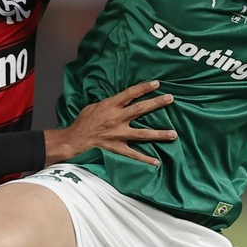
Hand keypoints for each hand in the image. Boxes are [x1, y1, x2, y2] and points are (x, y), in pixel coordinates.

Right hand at [46, 80, 176, 165]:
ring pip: (143, 133)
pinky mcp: (117, 148)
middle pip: (140, 109)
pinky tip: (156, 162)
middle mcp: (117, 118)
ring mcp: (118, 134)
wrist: (73, 140)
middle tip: (170, 99)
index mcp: (110, 105)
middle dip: (157, 103)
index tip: (157, 84)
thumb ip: (110, 103)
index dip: (144, 88)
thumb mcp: (94, 106)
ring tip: (173, 134)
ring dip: (159, 133)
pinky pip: (133, 155)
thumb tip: (121, 100)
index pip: (130, 93)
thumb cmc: (82, 122)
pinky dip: (145, 159)